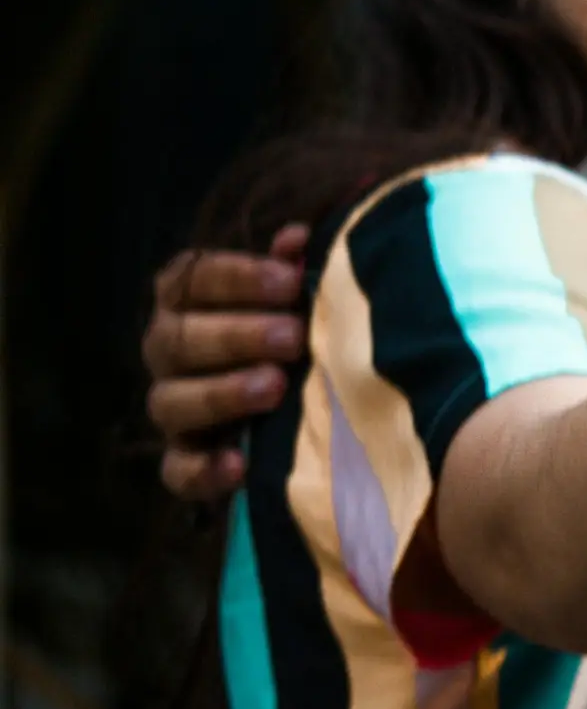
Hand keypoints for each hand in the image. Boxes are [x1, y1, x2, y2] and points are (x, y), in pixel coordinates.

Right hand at [144, 224, 310, 498]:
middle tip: (293, 336)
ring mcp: (172, 405)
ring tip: (275, 387)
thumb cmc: (288, 322)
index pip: (193, 279)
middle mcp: (167, 348)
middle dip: (238, 336)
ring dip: (222, 393)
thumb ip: (289, 267)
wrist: (290, 395)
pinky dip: (204, 470)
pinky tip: (239, 463)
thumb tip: (297, 238)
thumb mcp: (290, 294)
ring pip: (172, 401)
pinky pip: (178, 470)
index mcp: (185, 299)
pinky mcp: (185, 457)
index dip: (239, 278)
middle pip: (180, 339)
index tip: (290, 281)